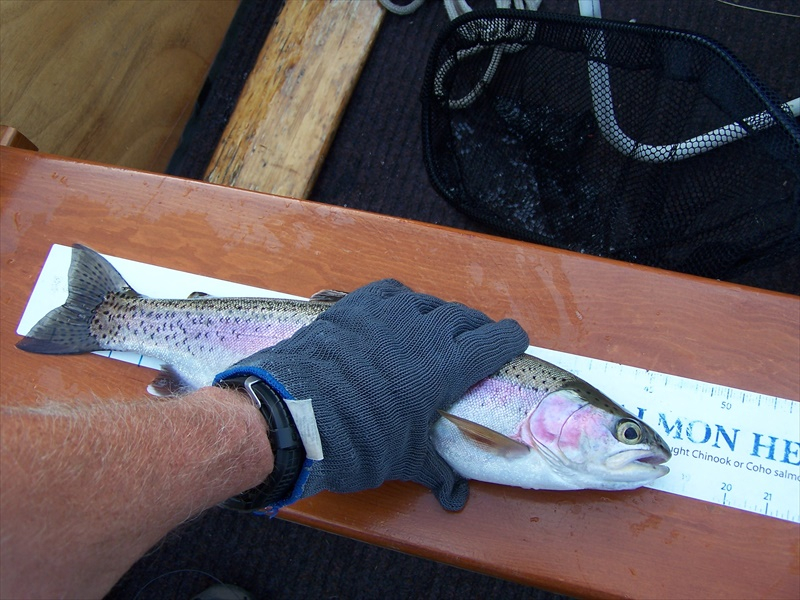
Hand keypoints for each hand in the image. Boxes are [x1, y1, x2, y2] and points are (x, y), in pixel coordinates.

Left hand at [216, 279, 527, 510]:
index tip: (511, 346)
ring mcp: (387, 312)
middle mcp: (423, 329)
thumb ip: (437, 472)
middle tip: (473, 345)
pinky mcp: (355, 305)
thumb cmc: (357, 439)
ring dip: (439, 316)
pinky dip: (402, 301)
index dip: (510, 341)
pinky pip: (391, 291)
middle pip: (466, 316)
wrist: (292, 414)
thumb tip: (455, 498)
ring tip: (433, 333)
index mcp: (448, 364)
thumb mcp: (403, 459)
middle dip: (476, 329)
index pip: (498, 337)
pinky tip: (395, 315)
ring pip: (429, 302)